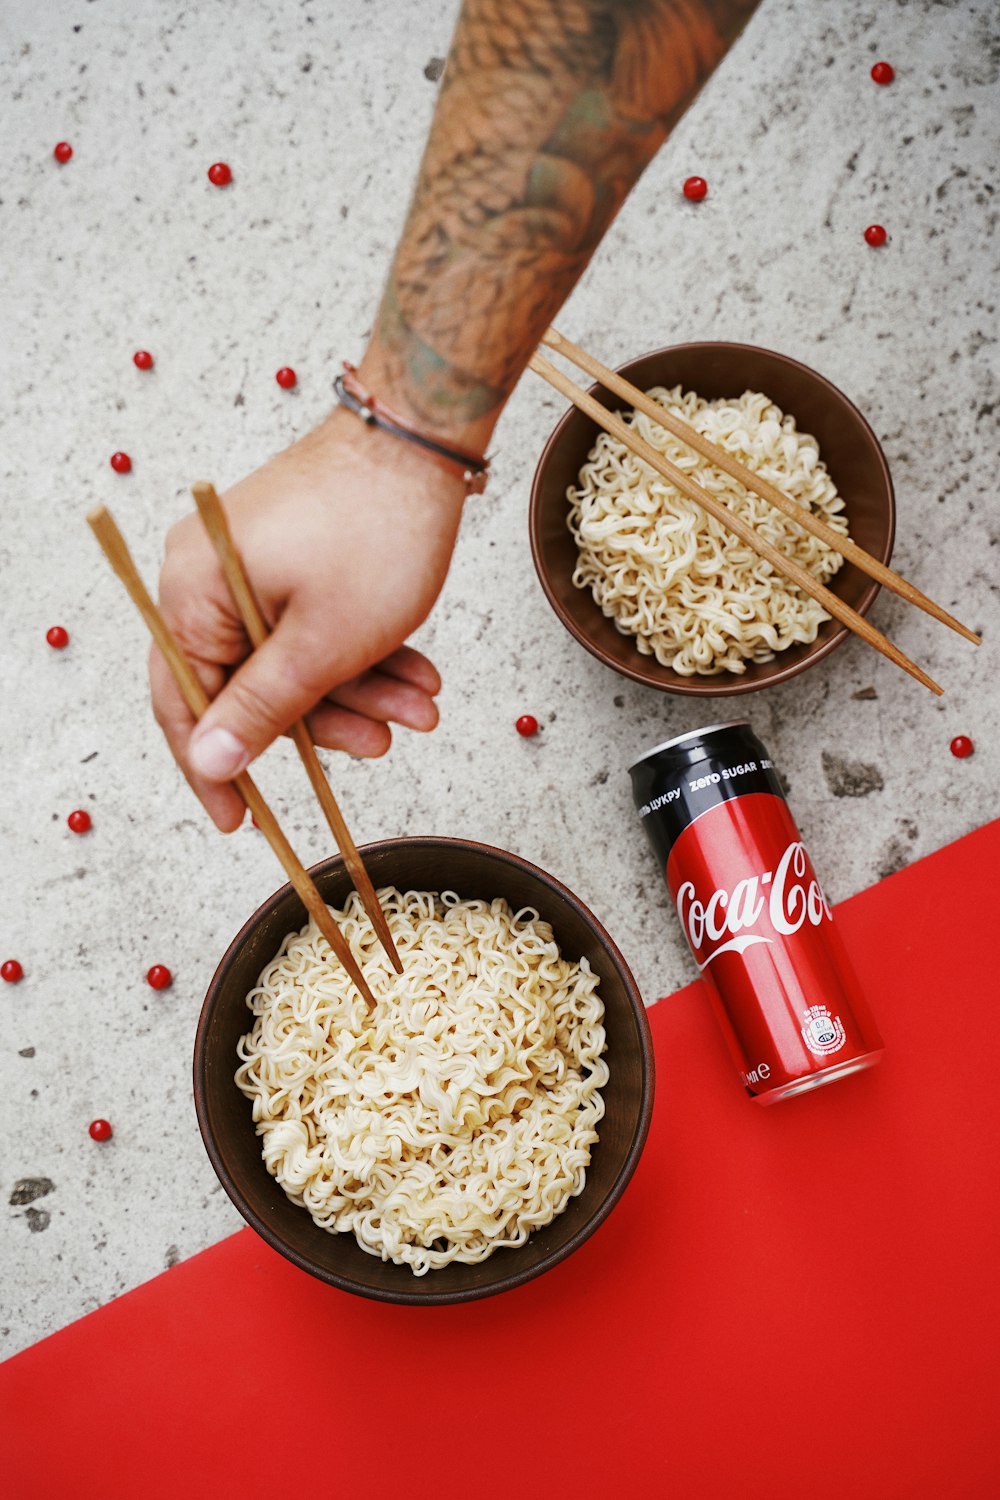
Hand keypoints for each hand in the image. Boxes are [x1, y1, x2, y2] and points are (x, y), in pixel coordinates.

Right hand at [151, 405, 466, 830]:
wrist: (423, 437)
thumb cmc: (375, 532)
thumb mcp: (322, 644)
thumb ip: (262, 710)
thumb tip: (210, 762)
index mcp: (194, 593)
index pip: (184, 702)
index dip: (214, 769)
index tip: (242, 822)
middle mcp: (208, 577)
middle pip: (252, 684)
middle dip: (328, 720)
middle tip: (383, 746)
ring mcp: (252, 564)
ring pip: (297, 658)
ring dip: (361, 690)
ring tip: (423, 707)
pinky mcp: (293, 556)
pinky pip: (317, 624)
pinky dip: (365, 653)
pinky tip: (418, 675)